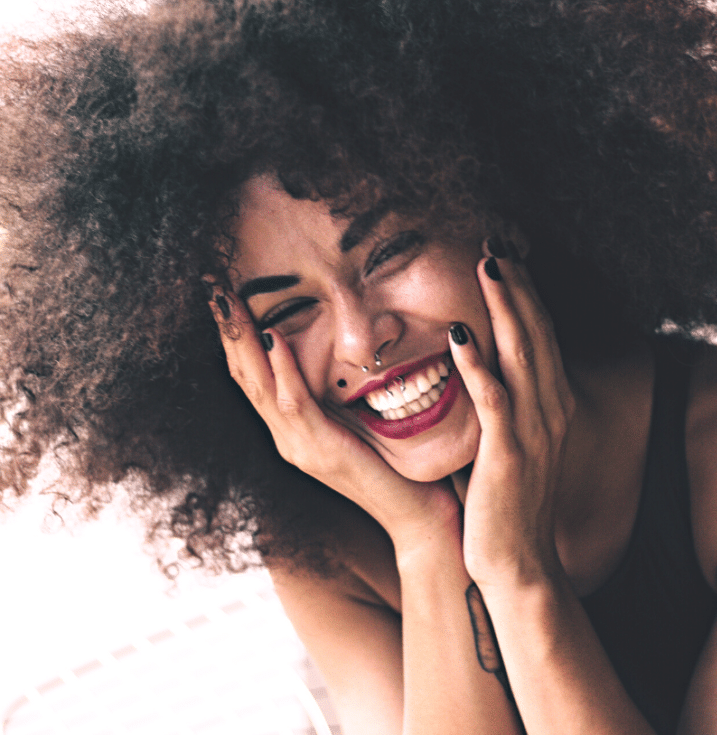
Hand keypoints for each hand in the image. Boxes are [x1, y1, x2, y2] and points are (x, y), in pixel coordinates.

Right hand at [208, 288, 461, 554]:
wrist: (417, 516)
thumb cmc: (396, 466)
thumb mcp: (360, 423)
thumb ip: (341, 395)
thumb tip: (339, 351)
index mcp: (293, 430)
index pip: (253, 377)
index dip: (235, 338)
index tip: (226, 296)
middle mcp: (288, 439)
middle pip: (244, 378)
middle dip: (227, 331)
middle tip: (212, 287)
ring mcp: (300, 447)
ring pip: (259, 387)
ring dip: (243, 341)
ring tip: (229, 301)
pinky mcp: (322, 451)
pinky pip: (296, 405)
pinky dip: (283, 370)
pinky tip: (275, 338)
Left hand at [449, 243, 575, 587]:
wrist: (519, 562)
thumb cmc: (509, 501)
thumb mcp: (517, 443)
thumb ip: (505, 404)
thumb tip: (479, 368)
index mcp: (553, 405)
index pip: (541, 335)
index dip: (525, 294)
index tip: (507, 257)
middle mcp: (551, 409)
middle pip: (537, 332)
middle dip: (518, 284)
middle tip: (497, 241)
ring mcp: (534, 430)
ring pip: (522, 354)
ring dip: (505, 306)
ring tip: (487, 264)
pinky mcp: (508, 453)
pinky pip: (493, 399)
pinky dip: (477, 363)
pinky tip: (460, 332)